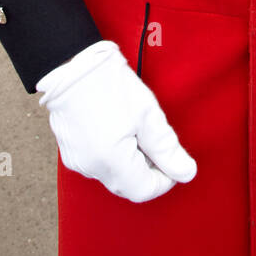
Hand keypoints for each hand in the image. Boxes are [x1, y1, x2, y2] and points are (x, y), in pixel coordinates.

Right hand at [36, 40, 196, 202]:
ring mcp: (77, 160)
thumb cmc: (109, 84)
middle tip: (154, 138)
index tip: (172, 158)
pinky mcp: (70, 151)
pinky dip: (112, 154)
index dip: (164, 178)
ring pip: (113, 173)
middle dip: (147, 168)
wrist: (72, 65)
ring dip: (130, 160)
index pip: (145, 190)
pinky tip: (117, 128)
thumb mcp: (147, 115)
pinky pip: (97, 163)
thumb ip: (167, 149)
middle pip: (128, 184)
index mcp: (111, 162)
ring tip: (134, 127)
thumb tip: (185, 172)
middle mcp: (91, 168)